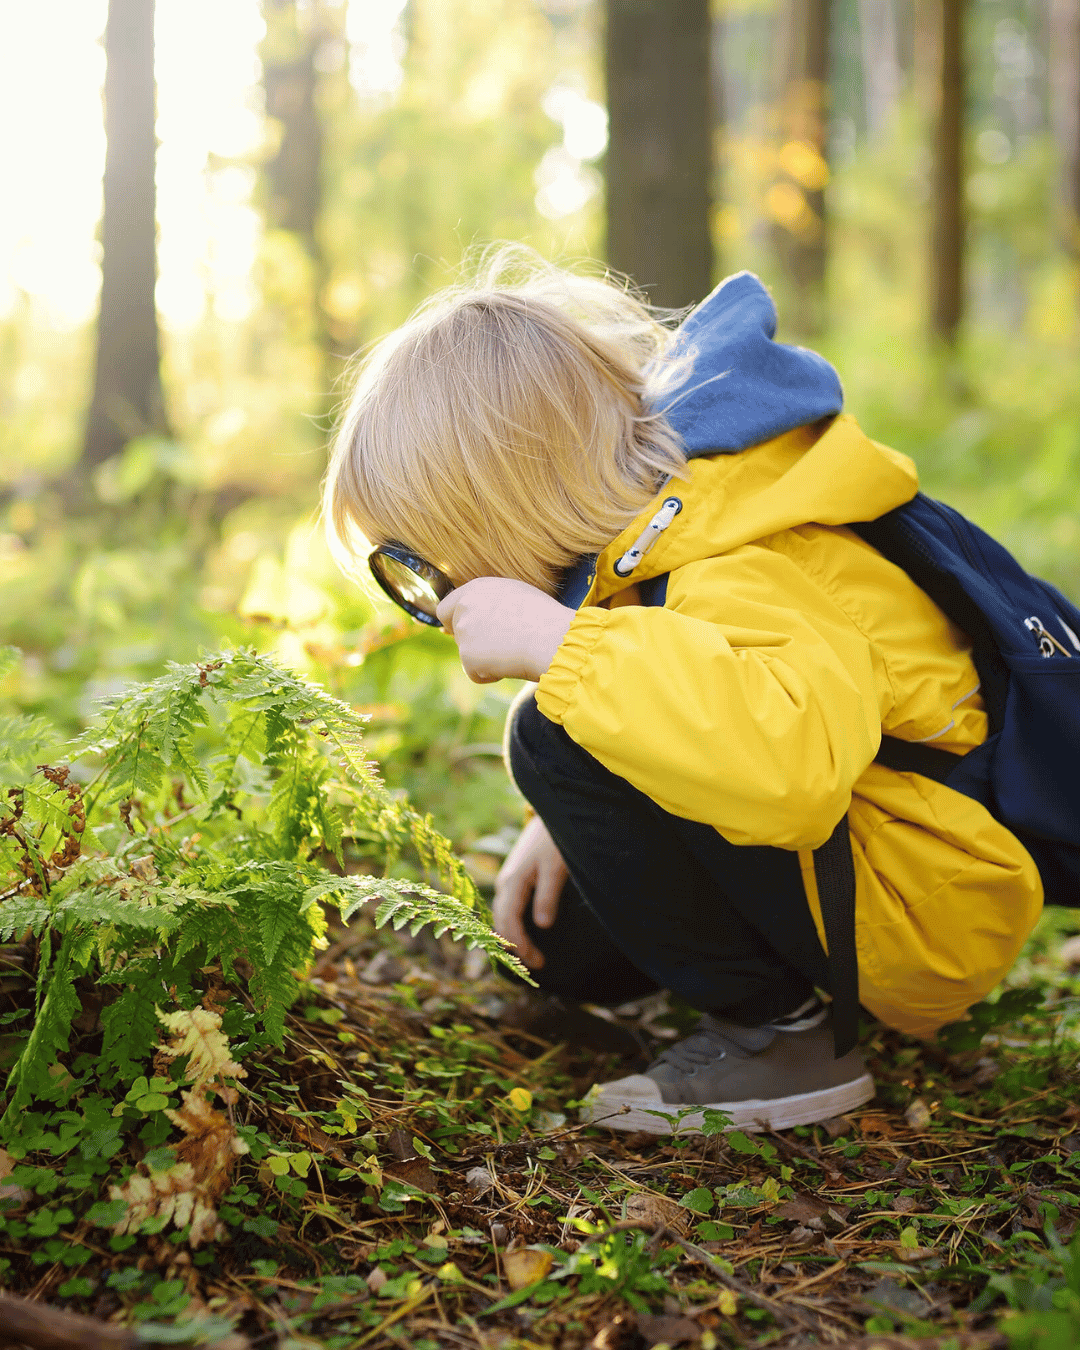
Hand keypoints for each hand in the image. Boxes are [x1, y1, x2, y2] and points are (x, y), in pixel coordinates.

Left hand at [436, 578, 574, 683]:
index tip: (463, 632)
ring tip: (514, 651)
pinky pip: (476, 674)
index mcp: (476, 589)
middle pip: (456, 633)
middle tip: (500, 647)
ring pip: (468, 655)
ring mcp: (464, 633)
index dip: (453, 621)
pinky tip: (511, 664)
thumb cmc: (543, 617)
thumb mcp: (514, 596)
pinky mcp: (468, 657)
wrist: (551, 638)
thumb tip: (475, 617)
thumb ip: (489, 603)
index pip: (447, 608)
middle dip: (473, 642)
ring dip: (486, 659)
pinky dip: (491, 674)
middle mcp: (465, 607)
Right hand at [493, 815, 567, 968]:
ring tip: (531, 953)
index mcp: (513, 882)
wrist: (553, 807)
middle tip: (539, 964)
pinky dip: (514, 923)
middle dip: (516, 946)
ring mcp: (508, 878)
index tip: (538, 963)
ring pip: (503, 914)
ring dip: (513, 936)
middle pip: (502, 922)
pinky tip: (525, 930)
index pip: (510, 923)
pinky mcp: (516, 875)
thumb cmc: (556, 838)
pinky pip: (509, 905)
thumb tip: (542, 926)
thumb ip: (548, 896)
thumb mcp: (556, 868)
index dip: (521, 946)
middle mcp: (506, 882)